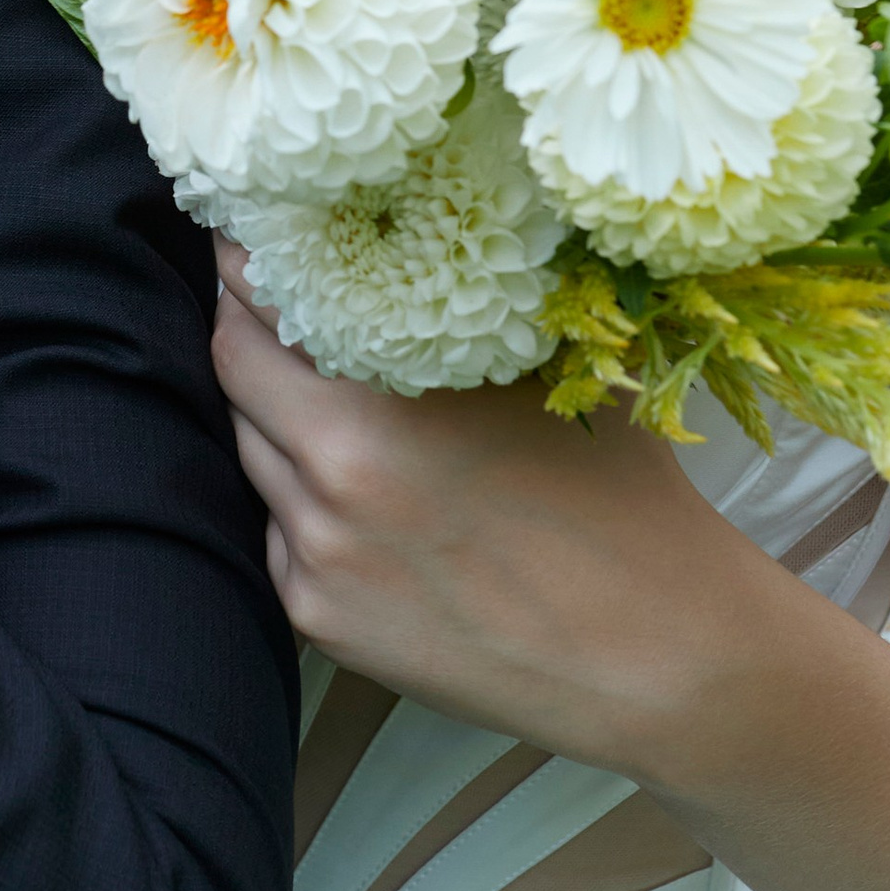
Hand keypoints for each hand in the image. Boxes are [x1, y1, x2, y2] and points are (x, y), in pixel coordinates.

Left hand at [209, 257, 780, 774]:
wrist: (657, 657)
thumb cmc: (624, 499)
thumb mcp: (550, 373)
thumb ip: (451, 319)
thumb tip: (399, 242)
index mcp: (382, 400)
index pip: (262, 300)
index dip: (249, 258)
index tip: (255, 233)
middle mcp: (331, 475)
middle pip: (232, 367)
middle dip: (244, 324)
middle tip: (265, 292)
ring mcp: (318, 554)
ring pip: (250, 450)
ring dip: (270, 411)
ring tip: (317, 387)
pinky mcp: (321, 619)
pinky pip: (279, 530)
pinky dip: (300, 498)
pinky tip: (357, 487)